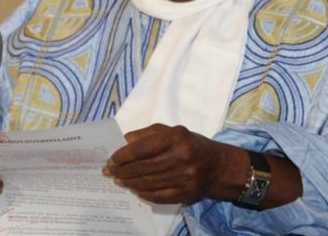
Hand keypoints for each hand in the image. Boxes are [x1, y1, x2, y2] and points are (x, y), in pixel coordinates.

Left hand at [103, 124, 232, 204]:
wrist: (218, 167)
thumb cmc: (191, 145)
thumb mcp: (174, 131)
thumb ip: (148, 133)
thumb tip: (125, 140)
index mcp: (177, 138)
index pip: (143, 148)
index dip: (124, 155)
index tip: (112, 159)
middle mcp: (181, 157)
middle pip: (143, 167)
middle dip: (122, 170)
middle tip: (109, 171)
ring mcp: (184, 177)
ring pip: (148, 182)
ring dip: (129, 182)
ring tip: (118, 180)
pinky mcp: (185, 193)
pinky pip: (158, 195)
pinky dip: (143, 193)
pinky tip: (134, 189)